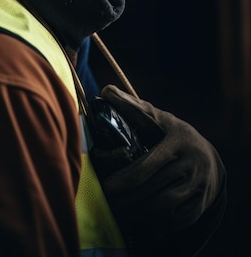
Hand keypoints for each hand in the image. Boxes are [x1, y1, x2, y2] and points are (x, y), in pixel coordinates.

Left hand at [92, 85, 226, 255]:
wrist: (210, 158)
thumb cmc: (174, 135)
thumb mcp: (158, 118)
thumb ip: (132, 107)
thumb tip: (105, 91)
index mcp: (177, 140)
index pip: (148, 165)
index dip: (126, 179)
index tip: (108, 187)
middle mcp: (191, 163)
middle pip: (153, 188)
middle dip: (128, 198)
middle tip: (108, 202)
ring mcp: (198, 185)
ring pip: (164, 207)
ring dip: (139, 213)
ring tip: (119, 212)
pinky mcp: (201, 204)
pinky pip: (177, 220)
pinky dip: (157, 225)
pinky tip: (140, 223)